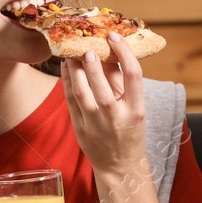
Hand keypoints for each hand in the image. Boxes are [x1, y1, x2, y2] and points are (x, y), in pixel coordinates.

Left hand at [62, 34, 146, 176]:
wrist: (119, 166)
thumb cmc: (129, 131)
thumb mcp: (134, 107)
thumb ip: (121, 80)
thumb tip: (108, 51)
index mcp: (136, 109)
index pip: (133, 74)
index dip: (123, 52)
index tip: (115, 37)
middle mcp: (115, 117)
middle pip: (102, 85)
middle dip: (93, 63)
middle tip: (88, 47)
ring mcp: (95, 124)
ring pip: (81, 92)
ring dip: (75, 69)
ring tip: (73, 53)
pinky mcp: (79, 128)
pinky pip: (70, 100)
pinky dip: (66, 81)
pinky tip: (65, 67)